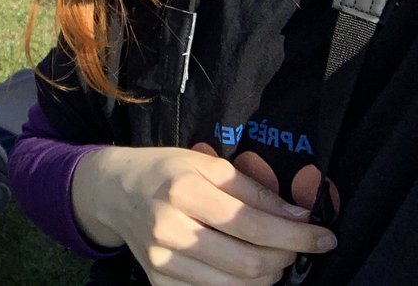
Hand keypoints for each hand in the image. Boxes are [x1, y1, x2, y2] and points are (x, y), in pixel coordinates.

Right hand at [72, 146, 335, 284]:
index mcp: (182, 189)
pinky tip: (244, 269)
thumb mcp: (206, 164)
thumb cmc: (166, 171)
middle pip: (249, 264)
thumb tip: (300, 217)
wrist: (114, 191)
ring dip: (267, 276)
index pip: (253, 224)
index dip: (297, 235)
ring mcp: (161, 260)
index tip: (324, 237)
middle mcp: (168, 227)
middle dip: (285, 258)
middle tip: (295, 247)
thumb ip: (253, 190)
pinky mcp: (158, 282)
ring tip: (270, 256)